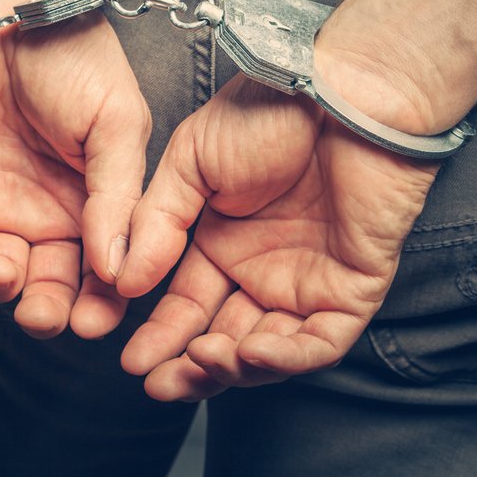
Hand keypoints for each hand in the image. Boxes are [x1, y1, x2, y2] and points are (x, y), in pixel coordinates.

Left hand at [0, 0, 150, 339]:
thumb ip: (118, 196)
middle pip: (52, 281)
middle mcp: (54, 212)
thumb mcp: (117, 125)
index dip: (102, 301)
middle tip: (44, 315)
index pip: (105, 269)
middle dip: (48, 307)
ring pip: (0, 267)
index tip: (95, 322)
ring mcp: (5, 202)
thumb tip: (120, 267)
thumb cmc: (75, 60)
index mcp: (101, 202)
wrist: (11, 11)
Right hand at [117, 73, 437, 400]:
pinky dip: (285, 357)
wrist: (340, 92)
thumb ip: (156, 222)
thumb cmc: (267, 113)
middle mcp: (261, 269)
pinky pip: (319, 341)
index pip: (186, 306)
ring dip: (233, 368)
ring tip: (200, 363)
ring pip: (267, 351)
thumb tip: (123, 281)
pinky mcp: (353, 288)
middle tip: (159, 384)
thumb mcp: (189, 163)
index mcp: (221, 242)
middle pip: (222, 338)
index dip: (160, 336)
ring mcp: (308, 281)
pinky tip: (250, 352)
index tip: (131, 360)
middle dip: (190, 369)